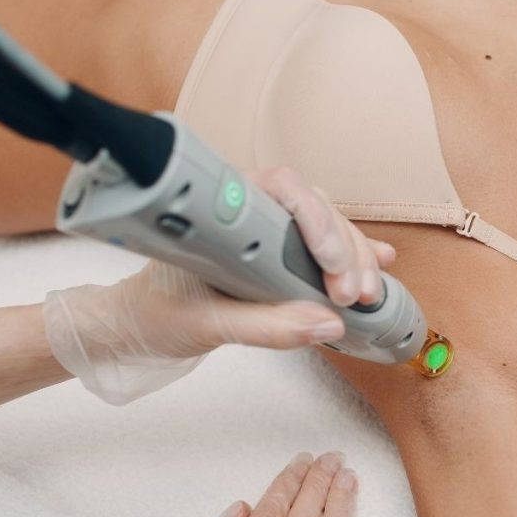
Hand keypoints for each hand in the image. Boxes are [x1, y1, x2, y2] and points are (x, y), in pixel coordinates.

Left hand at [43, 167, 395, 404]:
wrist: (136, 323)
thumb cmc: (157, 312)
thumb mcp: (208, 326)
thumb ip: (265, 327)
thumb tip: (328, 325)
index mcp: (224, 210)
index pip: (283, 189)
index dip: (317, 224)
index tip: (331, 268)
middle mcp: (250, 211)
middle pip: (315, 208)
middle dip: (345, 249)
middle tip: (353, 295)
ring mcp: (267, 231)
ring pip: (327, 225)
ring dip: (356, 257)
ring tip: (368, 295)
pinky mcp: (279, 253)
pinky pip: (323, 245)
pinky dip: (354, 255)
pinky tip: (381, 263)